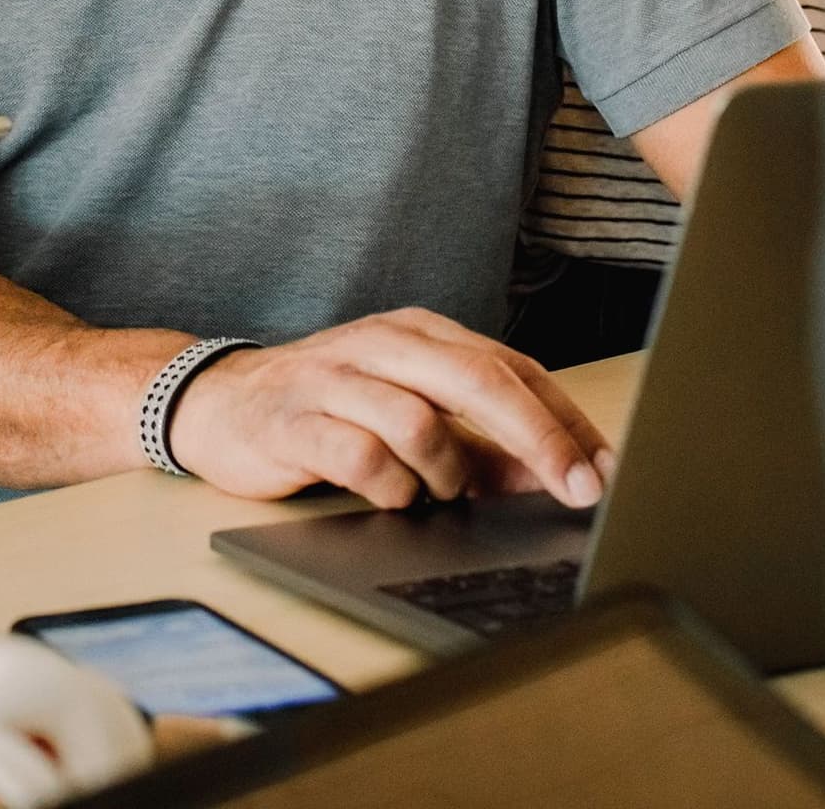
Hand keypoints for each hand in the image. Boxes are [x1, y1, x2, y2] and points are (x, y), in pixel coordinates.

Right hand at [166, 308, 613, 510]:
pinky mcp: (296, 419)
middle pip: (477, 379)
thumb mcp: (412, 416)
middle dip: (538, 438)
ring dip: (446, 472)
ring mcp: (336, 376)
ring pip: (421, 421)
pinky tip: (389, 493)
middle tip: (578, 489)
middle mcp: (382, 343)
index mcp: (419, 333)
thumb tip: (554, 472)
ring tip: (435, 489)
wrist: (220, 402)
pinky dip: (391, 487)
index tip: (604, 469)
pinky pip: (363, 458)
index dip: (563, 419)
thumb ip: (481, 445)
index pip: (510, 365)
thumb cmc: (328, 407)